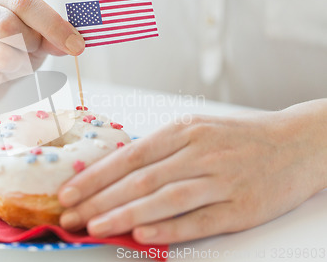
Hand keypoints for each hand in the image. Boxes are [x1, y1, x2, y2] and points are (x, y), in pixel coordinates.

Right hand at [0, 0, 84, 95]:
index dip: (54, 26)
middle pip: (7, 27)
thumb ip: (53, 36)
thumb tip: (72, 44)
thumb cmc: (9, 45)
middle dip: (28, 50)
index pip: (24, 2)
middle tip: (28, 57)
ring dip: (13, 71)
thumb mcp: (35, 35)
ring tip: (9, 69)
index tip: (77, 47)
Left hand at [58, 100, 326, 243]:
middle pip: (141, 179)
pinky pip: (200, 219)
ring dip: (126, 214)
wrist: (296, 144)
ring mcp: (222, 180)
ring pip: (165, 199)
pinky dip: (170, 228)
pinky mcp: (241, 207)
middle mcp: (200, 152)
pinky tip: (142, 234)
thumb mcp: (197, 129)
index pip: (131, 155)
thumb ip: (160, 148)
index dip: (97, 175)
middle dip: (100, 198)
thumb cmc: (238, 138)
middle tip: (70, 215)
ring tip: (95, 226)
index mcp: (185, 130)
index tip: (69, 191)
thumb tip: (116, 170)